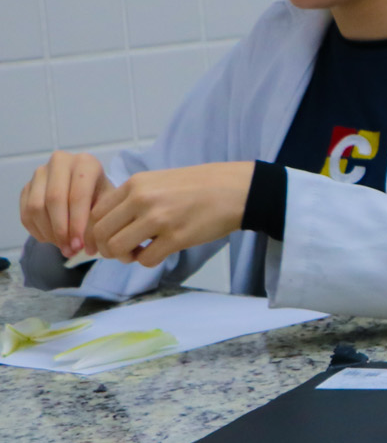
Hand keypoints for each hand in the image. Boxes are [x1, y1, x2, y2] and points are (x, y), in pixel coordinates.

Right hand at [20, 151, 113, 258]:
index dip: (77, 224)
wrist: (90, 189)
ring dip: (48, 232)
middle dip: (61, 230)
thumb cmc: (103, 197)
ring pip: (36, 207)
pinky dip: (37, 230)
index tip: (80, 246)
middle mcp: (60, 162)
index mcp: (85, 163)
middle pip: (54, 199)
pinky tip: (52, 240)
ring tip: (64, 247)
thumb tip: (88, 248)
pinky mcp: (27, 186)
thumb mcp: (109, 206)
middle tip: (70, 250)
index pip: (77, 195)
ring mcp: (41, 173)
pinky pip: (26, 212)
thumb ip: (99, 223)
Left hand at [87, 163, 255, 268]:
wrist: (235, 190)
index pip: (96, 213)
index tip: (104, 241)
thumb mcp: (159, 181)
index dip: (96, 232)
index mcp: (135, 184)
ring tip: (139, 252)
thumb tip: (113, 224)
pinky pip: (146, 260)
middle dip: (107, 248)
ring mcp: (159, 219)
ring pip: (118, 248)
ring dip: (125, 257)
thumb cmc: (199, 186)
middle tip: (121, 251)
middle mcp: (142, 200)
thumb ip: (134, 198)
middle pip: (102, 233)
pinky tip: (159, 252)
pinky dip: (147, 261)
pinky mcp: (177, 238)